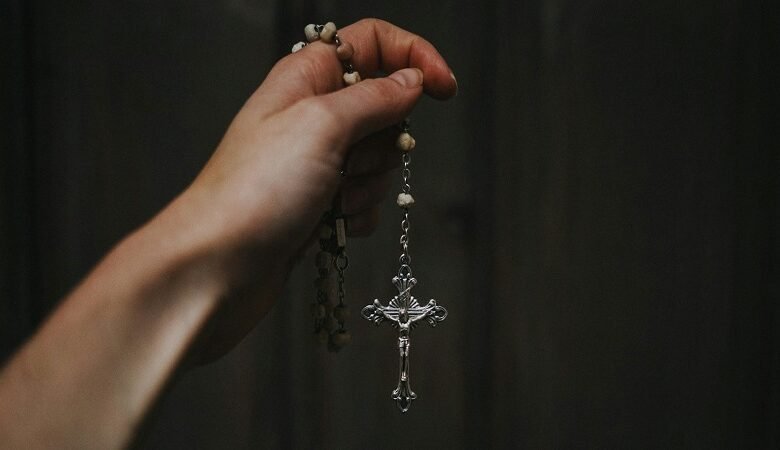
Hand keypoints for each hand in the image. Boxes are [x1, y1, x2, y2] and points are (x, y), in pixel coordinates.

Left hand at [178, 19, 456, 360]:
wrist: (217, 267)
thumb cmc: (256, 190)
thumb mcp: (323, 124)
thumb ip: (375, 98)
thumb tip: (413, 80)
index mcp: (307, 78)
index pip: (374, 43)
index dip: (414, 58)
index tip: (444, 89)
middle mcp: (311, 115)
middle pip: (386, 109)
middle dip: (384, 141)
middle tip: (349, 161)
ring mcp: (316, 163)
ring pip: (381, 161)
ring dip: (367, 185)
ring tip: (329, 199)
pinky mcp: (319, 204)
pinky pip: (367, 200)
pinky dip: (357, 214)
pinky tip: (328, 224)